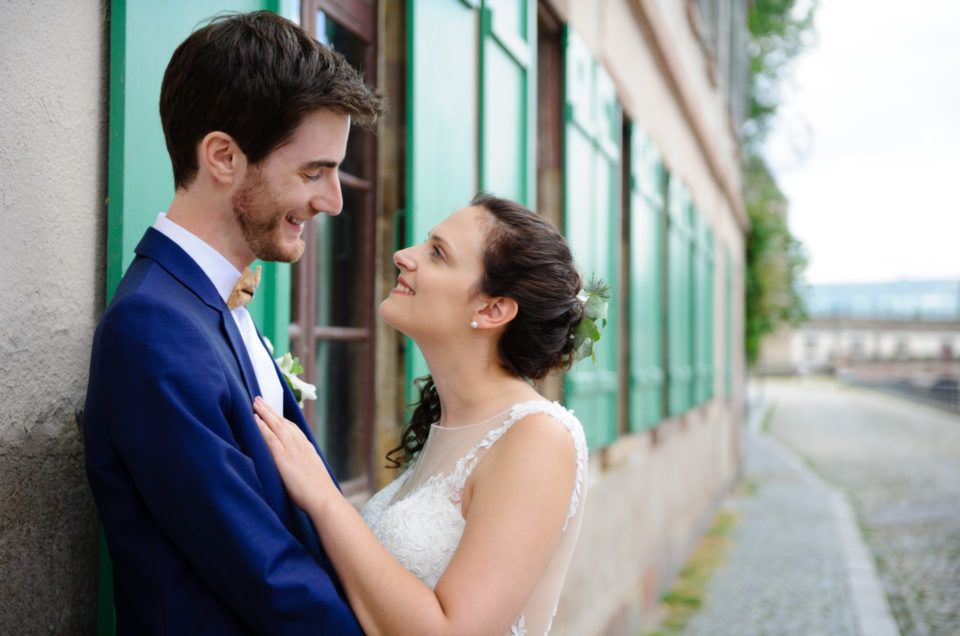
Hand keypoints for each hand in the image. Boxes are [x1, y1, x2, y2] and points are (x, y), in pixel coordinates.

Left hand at [253, 397, 336, 512]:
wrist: (323, 498)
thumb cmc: (319, 493)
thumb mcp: (314, 475)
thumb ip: (305, 467)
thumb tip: (300, 470)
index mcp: (307, 448)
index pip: (293, 429)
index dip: (282, 419)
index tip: (274, 412)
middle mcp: (300, 445)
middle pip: (283, 422)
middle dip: (271, 410)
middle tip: (260, 399)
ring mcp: (292, 449)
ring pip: (276, 425)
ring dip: (265, 412)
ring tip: (255, 402)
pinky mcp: (283, 457)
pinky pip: (270, 437)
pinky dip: (262, 425)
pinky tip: (254, 418)